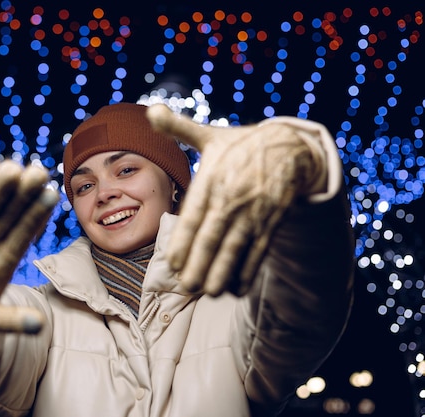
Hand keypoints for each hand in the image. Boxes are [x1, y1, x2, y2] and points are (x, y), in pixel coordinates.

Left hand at [146, 104, 325, 295]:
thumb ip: (177, 128)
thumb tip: (149, 111)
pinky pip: (259, 249)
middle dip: (200, 263)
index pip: (194, 215)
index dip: (184, 240)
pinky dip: (249, 269)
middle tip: (187, 285)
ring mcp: (253, 211)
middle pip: (213, 236)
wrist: (290, 147)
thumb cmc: (241, 145)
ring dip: (224, 272)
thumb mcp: (209, 135)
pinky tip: (238, 288)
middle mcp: (231, 197)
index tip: (173, 263)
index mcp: (212, 178)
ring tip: (210, 292)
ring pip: (236, 247)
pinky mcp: (271, 221)